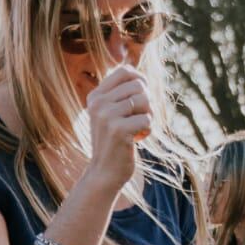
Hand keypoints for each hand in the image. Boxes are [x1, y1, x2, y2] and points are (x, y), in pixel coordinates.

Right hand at [85, 65, 151, 190]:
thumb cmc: (114, 142)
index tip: (143, 96)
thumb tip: (140, 75)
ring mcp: (106, 116)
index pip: (124, 71)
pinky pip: (147, 118)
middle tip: (140, 117)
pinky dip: (148, 129)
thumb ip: (120, 95)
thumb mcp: (111, 114)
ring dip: (149, 115)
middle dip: (147, 101)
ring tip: (139, 127)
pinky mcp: (118, 130)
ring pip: (144, 100)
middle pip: (138, 85)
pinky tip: (138, 138)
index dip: (140, 79)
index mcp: (95, 96)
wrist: (105, 173)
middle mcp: (98, 103)